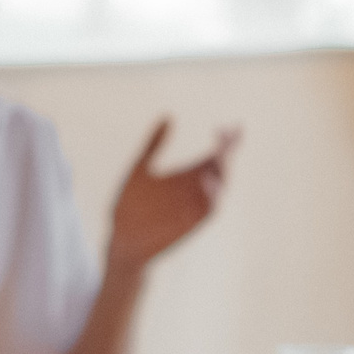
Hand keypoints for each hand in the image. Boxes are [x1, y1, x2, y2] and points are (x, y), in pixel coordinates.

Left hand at [107, 119, 237, 271]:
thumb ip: (154, 144)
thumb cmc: (130, 205)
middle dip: (227, 152)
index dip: (226, 141)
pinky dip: (213, 196)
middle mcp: (196, 190)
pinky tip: (207, 178)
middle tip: (225, 137)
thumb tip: (169, 116)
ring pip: (220, 187)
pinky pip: (210, 210)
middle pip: (221, 168)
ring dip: (223, 171)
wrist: (123, 238)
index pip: (214, 155)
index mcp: (187, 175)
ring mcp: (195, 206)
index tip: (231, 126)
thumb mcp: (140, 168)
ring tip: (220, 153)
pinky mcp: (192, 223)